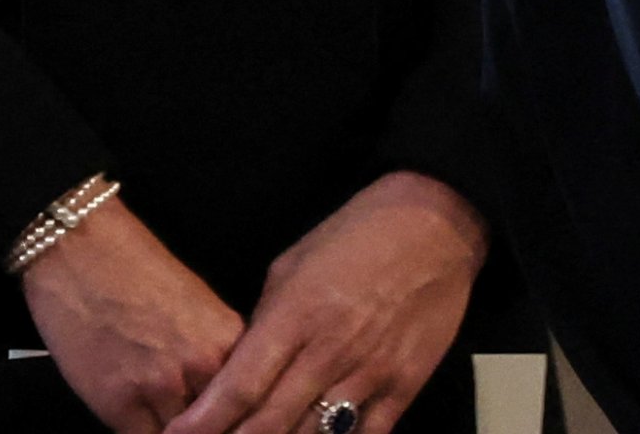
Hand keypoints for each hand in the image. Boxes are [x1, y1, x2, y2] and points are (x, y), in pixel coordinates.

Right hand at [21, 194, 245, 430]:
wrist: (76, 246)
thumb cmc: (131, 265)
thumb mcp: (195, 303)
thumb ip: (215, 352)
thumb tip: (224, 397)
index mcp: (228, 339)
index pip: (249, 406)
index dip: (237, 419)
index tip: (231, 421)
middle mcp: (201, 365)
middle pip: (217, 427)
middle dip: (206, 426)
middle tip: (191, 411)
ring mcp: (160, 387)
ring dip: (173, 428)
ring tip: (161, 411)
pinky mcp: (118, 404)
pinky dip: (142, 432)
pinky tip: (136, 415)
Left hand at [165, 172, 489, 433]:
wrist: (432, 226)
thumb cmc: (355, 235)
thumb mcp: (293, 266)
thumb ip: (268, 321)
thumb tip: (243, 367)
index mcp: (295, 314)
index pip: (241, 383)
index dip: (207, 420)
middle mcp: (329, 351)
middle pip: (271, 424)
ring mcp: (369, 375)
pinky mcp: (403, 388)